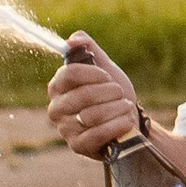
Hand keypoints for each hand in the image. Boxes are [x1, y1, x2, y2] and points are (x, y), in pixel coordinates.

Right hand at [49, 33, 140, 157]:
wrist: (129, 121)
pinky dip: (116, 125)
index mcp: (58, 87)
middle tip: (119, 93)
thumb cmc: (112, 94)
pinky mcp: (77, 146)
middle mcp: (56, 109)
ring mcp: (65, 129)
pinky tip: (126, 121)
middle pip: (82, 96)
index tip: (107, 76)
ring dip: (116, 108)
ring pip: (91, 115)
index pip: (68, 75)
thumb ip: (89, 49)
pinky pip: (96, 134)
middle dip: (109, 92)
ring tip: (125, 106)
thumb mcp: (104, 68)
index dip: (92, 74)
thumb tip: (73, 40)